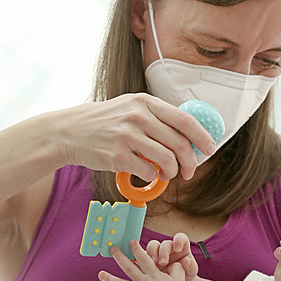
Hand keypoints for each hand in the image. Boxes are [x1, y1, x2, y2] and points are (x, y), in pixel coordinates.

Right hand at [54, 93, 216, 180]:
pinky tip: (145, 174)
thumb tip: (189, 137)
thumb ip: (157, 118)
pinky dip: (152, 178)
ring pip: (167, 160)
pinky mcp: (117, 156)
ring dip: (171, 172)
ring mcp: (127, 136)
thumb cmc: (105, 123)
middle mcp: (138, 116)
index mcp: (145, 102)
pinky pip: (148, 172)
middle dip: (190, 162)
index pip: (184, 120)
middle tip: (188, 172)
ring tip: (165, 174)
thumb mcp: (131, 108)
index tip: (210, 149)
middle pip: (179, 144)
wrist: (69, 131)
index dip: (202, 137)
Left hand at [99, 241, 184, 280]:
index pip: (144, 258)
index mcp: (153, 274)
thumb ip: (177, 268)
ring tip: (100, 274)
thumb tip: (176, 262)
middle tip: (111, 249)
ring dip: (109, 278)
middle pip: (128, 267)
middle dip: (119, 257)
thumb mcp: (179, 278)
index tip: (131, 241)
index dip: (137, 249)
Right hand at [146, 233, 198, 280]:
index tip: (178, 249)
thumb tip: (186, 260)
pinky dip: (143, 258)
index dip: (178, 241)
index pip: (180, 238)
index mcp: (181, 247)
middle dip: (163, 252)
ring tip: (153, 263)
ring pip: (152, 246)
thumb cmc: (186, 275)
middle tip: (163, 262)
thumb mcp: (191, 271)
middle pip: (164, 243)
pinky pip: (143, 255)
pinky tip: (144, 265)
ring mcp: (158, 253)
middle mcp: (169, 248)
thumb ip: (191, 266)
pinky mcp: (148, 259)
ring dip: (152, 253)